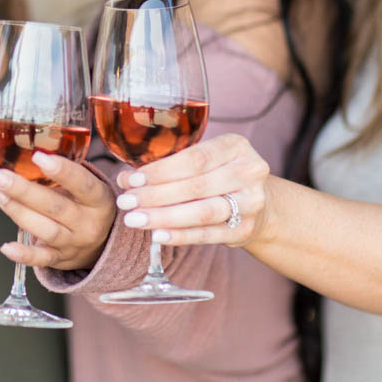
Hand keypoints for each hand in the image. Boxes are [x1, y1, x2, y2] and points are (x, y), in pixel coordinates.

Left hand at [0, 152, 116, 269]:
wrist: (102, 245)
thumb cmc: (87, 206)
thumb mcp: (87, 188)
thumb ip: (64, 174)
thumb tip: (25, 152)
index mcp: (98, 200)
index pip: (83, 184)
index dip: (62, 171)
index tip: (38, 157)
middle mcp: (88, 223)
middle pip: (55, 206)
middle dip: (21, 189)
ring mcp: (74, 243)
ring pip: (45, 230)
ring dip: (16, 210)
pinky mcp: (60, 259)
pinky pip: (41, 260)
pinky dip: (23, 255)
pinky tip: (6, 246)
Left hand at [115, 133, 268, 246]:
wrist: (256, 200)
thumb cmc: (217, 173)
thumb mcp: (203, 157)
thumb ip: (168, 162)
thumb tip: (125, 178)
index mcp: (235, 146)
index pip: (194, 159)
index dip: (159, 171)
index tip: (131, 180)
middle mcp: (249, 172)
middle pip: (196, 186)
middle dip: (155, 196)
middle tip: (126, 203)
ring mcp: (251, 203)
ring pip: (203, 212)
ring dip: (164, 217)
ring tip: (136, 220)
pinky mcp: (245, 229)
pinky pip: (208, 235)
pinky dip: (181, 236)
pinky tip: (158, 235)